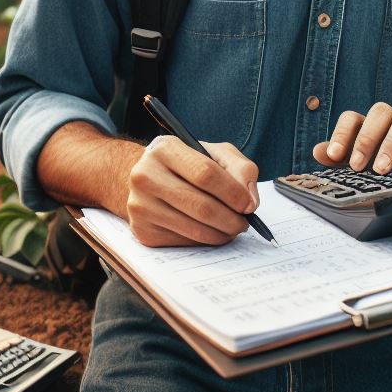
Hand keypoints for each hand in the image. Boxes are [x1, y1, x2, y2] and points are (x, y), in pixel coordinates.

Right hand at [125, 137, 259, 247]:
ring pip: (194, 229)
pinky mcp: (142, 230)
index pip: (206, 173)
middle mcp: (146, 175)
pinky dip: (204, 241)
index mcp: (165, 148)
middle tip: (244, 223)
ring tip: (231, 228)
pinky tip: (210, 231)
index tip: (249, 205)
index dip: (233, 192)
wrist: (147, 179)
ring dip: (221, 234)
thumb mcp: (214, 153)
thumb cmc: (187, 164)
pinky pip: (184, 242)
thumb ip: (241, 169)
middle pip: (201, 206)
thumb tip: (250, 202)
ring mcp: (141, 205)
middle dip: (231, 219)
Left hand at [312, 102, 391, 175]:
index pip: (354, 118)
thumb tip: (318, 151)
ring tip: (384, 169)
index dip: (343, 133)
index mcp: (376, 130)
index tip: (336, 156)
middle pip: (380, 111)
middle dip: (367, 138)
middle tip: (359, 166)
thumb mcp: (370, 168)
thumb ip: (342, 160)